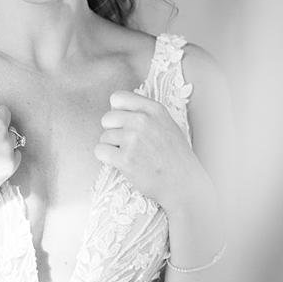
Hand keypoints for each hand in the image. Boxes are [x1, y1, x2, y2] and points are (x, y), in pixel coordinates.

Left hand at [95, 91, 208, 214]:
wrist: (182, 183)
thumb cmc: (175, 156)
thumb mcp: (167, 124)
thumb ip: (145, 113)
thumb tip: (119, 107)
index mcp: (154, 109)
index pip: (118, 97)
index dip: (117, 111)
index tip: (123, 123)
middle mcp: (142, 121)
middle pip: (107, 118)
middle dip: (113, 131)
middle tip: (126, 144)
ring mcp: (133, 139)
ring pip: (104, 136)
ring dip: (112, 147)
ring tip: (129, 155)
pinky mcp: (125, 159)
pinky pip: (100, 151)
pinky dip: (106, 158)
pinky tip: (121, 162)